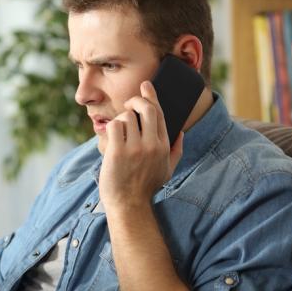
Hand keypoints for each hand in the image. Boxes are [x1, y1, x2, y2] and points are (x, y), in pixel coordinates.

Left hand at [99, 81, 183, 209]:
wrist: (128, 205)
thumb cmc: (145, 188)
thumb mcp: (167, 171)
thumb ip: (176, 151)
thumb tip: (181, 134)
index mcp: (164, 146)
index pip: (159, 114)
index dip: (152, 97)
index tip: (146, 86)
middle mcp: (152, 145)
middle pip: (145, 109)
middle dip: (135, 102)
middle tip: (127, 105)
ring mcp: (135, 148)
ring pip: (127, 117)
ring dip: (120, 121)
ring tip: (118, 134)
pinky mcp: (118, 152)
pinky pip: (113, 126)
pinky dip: (110, 129)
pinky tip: (110, 140)